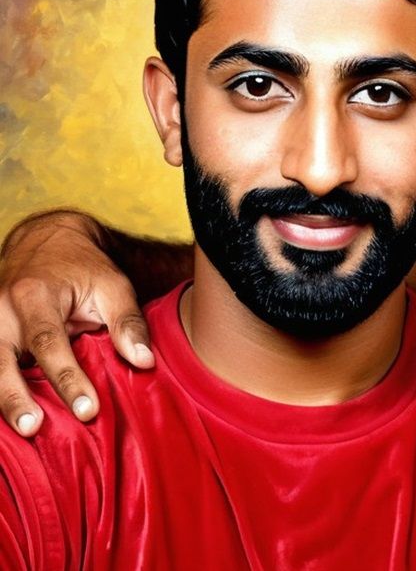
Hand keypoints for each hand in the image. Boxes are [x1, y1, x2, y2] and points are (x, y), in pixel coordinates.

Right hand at [0, 211, 153, 435]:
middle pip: (2, 361)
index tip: (88, 410)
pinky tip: (8, 419)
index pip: (50, 343)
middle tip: (35, 428)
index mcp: (35, 296)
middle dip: (17, 398)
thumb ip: (127, 323)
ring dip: (1, 400)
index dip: (68, 379)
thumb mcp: (113, 286)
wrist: (47, 243)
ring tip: (21, 431)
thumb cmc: (85, 269)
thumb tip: (144, 362)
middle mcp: (2, 311)